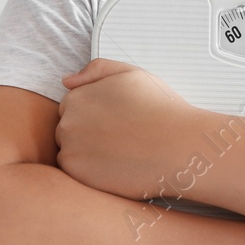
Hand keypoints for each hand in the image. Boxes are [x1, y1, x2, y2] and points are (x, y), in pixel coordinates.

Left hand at [56, 58, 200, 200]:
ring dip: (88, 153)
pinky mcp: (78, 174)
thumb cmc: (160, 109)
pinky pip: (75, 173)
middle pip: (68, 130)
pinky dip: (91, 172)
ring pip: (70, 152)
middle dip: (89, 134)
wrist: (178, 146)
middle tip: (121, 139)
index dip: (95, 116)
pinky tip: (116, 166)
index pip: (72, 108)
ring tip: (120, 153)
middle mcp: (67, 122)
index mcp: (77, 96)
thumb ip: (97, 70)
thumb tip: (66, 81)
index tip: (117, 122)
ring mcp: (70, 149)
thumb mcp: (131, 74)